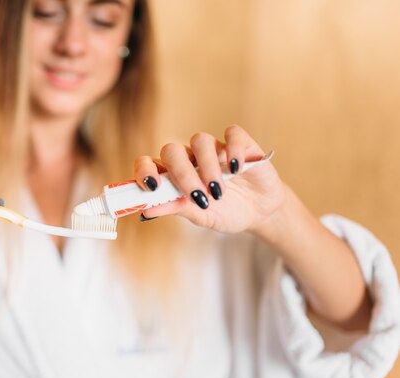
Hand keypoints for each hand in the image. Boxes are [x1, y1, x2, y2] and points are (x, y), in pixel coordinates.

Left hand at [133, 125, 285, 233]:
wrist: (259, 212)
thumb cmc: (225, 212)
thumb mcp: (200, 216)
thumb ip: (176, 209)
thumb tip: (146, 210)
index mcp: (173, 174)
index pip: (149, 163)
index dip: (144, 170)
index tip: (151, 186)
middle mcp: (190, 157)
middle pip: (172, 150)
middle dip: (182, 174)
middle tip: (197, 196)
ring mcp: (214, 149)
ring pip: (200, 140)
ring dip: (207, 166)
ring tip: (218, 192)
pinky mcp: (240, 143)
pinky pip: (232, 134)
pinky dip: (233, 150)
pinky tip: (237, 169)